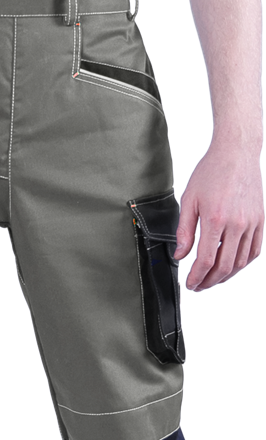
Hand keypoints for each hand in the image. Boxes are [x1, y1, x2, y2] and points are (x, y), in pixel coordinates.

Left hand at [173, 139, 264, 289]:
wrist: (237, 153)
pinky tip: (233, 265)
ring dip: (227, 275)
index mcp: (216, 219)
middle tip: (200, 286)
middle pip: (225, 266)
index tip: (190, 284)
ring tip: (214, 279)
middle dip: (210, 281)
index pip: (206, 261)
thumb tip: (180, 255)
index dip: (197, 277)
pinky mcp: (260, 220)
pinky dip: (244, 263)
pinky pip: (255, 250)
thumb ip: (184, 231)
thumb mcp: (190, 199)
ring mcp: (251, 223)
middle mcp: (237, 224)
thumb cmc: (211, 171)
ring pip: (241, 262)